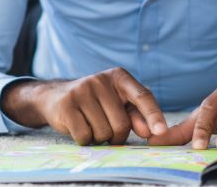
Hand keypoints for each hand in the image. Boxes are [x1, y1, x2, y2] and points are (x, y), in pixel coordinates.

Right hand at [1, 67, 168, 144]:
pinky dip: (85, 140)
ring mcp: (82, 91)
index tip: (162, 132)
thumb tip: (151, 131)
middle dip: (117, 136)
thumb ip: (137, 115)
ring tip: (91, 125)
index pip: (142, 96)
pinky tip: (79, 128)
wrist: (55, 96)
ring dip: (99, 138)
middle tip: (107, 130)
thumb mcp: (117, 102)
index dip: (154, 115)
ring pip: (103, 132)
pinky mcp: (66, 105)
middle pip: (121, 123)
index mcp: (119, 76)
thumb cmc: (95, 102)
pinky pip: (85, 136)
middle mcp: (100, 80)